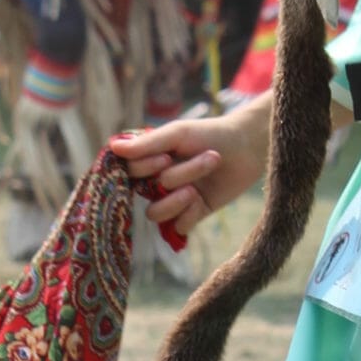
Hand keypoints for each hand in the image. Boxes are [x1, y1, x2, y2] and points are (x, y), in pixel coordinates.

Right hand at [109, 97, 271, 238]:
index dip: (145, 170)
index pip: (129, 173)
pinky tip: (201, 200)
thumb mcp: (177, 134)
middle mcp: (157, 181)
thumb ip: (146, 144)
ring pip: (157, 213)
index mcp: (149, 160)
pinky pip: (177, 226)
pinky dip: (187, 215)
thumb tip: (112, 147)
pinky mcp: (192, 214)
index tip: (167, 157)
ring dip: (179, 199)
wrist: (248, 147)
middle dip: (177, 177)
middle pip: (147, 193)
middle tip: (208, 157)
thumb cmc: (210, 134)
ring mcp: (174, 199)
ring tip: (199, 186)